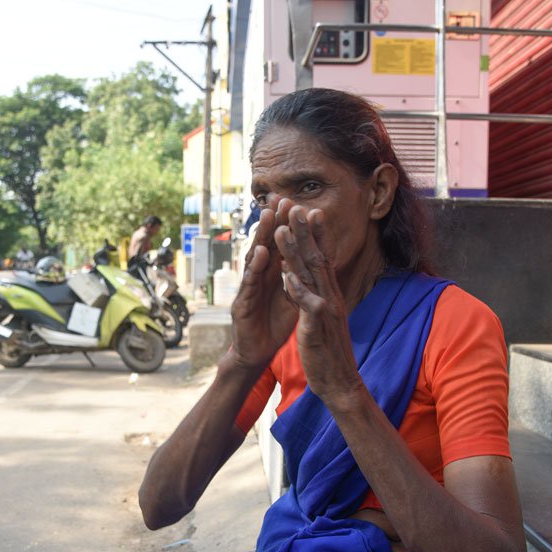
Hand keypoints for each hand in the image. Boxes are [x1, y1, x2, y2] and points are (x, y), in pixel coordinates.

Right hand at [229, 196, 298, 369]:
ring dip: (263, 237)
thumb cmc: (273, 324)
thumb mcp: (291, 297)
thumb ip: (296, 277)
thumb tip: (309, 257)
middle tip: (280, 198)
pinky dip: (255, 268)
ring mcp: (249, 289)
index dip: (287, 225)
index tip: (295, 202)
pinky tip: (261, 253)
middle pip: (267, 245)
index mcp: (273, 274)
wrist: (257, 353)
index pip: (280, 246)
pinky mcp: (242, 305)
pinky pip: (250, 284)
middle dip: (274, 222)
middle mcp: (258, 277)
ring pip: (256, 259)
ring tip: (270, 216)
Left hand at [274, 205, 361, 406]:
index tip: (309, 211)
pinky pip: (307, 305)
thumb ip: (313, 296)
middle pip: (317, 258)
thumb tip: (302, 278)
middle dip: (305, 232)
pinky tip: (286, 276)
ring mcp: (325, 310)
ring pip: (309, 276)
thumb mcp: (321, 318)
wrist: (339, 381)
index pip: (323, 258)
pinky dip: (297, 290)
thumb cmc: (327, 350)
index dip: (316, 234)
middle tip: (296, 206)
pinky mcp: (317, 327)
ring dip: (295, 253)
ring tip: (282, 231)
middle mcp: (330, 297)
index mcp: (329, 294)